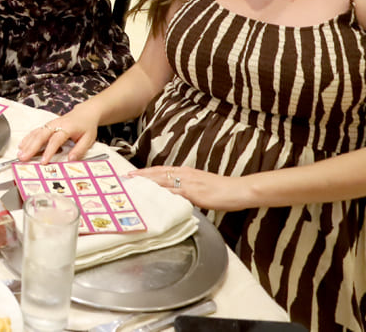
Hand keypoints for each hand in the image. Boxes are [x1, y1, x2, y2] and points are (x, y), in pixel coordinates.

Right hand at [16, 108, 98, 162]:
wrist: (84, 113)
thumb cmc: (86, 126)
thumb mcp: (88, 139)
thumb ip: (79, 150)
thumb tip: (70, 160)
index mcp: (67, 128)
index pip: (55, 140)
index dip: (48, 151)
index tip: (43, 161)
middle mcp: (56, 124)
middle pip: (41, 135)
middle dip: (31, 147)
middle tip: (23, 157)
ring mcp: (50, 124)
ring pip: (36, 133)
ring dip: (27, 144)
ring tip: (20, 154)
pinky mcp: (46, 125)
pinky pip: (35, 131)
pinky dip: (27, 138)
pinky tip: (22, 145)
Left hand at [130, 165, 253, 211]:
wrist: (238, 189)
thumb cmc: (222, 189)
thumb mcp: (201, 185)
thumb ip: (187, 187)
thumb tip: (175, 193)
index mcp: (186, 172)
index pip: (161, 170)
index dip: (146, 172)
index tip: (133, 174)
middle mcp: (185, 174)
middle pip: (158, 173)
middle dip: (141, 175)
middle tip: (126, 178)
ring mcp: (189, 183)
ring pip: (163, 180)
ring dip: (147, 182)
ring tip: (134, 185)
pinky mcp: (194, 193)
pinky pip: (175, 192)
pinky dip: (162, 193)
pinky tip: (153, 195)